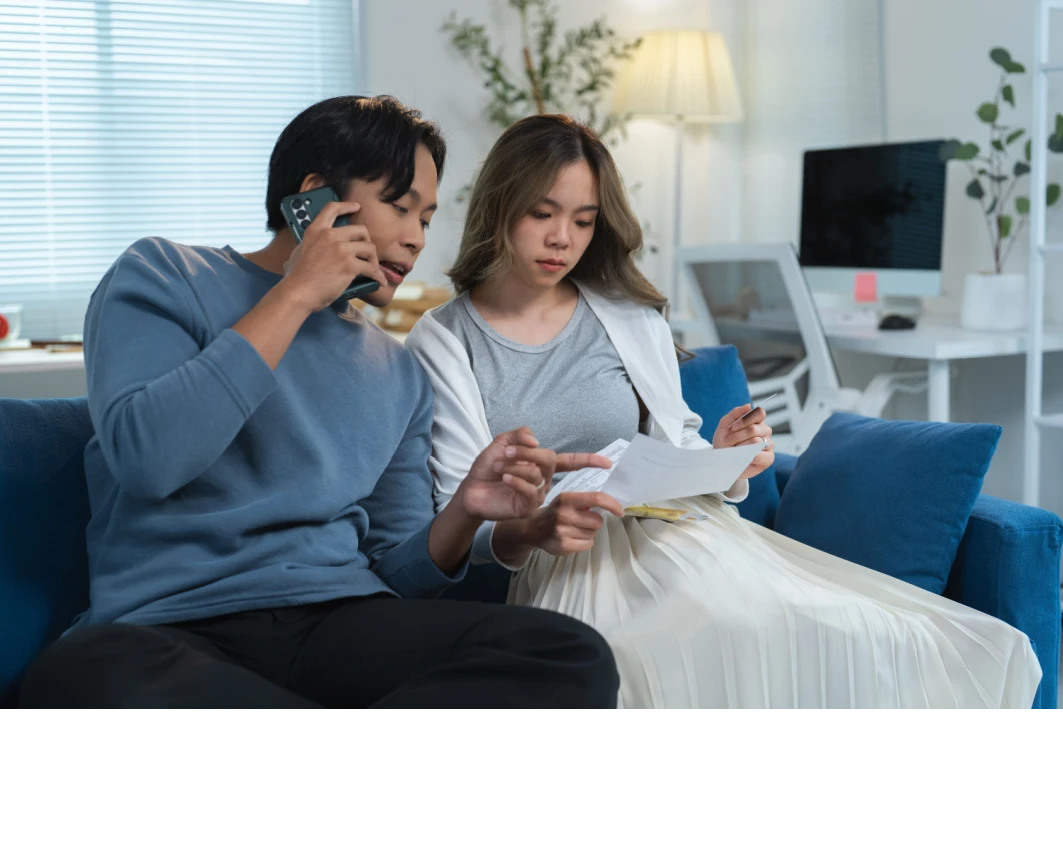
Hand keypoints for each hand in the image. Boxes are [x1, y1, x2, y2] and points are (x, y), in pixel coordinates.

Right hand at [278, 201, 387, 312]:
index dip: (346, 206)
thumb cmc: (296, 278)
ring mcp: (341, 249)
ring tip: (372, 268)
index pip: (332, 209)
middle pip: (360, 230)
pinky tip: (380, 281)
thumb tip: (308, 249)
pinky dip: (378, 276)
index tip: (356, 207)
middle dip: (366, 241)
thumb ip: (309, 245)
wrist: (298, 292)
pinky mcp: (350, 265)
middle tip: (367, 252)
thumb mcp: (298, 252)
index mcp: (316, 231)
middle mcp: (330, 236)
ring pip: (369, 248)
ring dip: (373, 259)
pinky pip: (372, 269)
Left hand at [458, 427, 613, 522]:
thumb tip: (536, 440)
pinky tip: (505, 477)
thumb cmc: (487, 469)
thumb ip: (519, 435)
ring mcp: (536, 495)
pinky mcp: (526, 507)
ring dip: (516, 465)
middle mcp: (542, 480)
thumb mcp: (501, 444)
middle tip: (506, 452)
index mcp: (540, 465)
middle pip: (548, 460)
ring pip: (537, 474)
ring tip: (498, 466)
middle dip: (529, 453)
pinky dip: (517, 480)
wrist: (470, 491)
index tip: (607, 463)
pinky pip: (529, 491)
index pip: (569, 461)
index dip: (588, 460)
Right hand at [523, 491, 624, 555]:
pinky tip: (572, 539)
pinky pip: (588, 544)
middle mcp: (564, 513)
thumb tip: (611, 505)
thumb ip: (585, 501)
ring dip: (588, 533)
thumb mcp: (565, 500)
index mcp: (566, 498)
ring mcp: (563, 531)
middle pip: (597, 521)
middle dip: (594, 522)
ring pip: (593, 534)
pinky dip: (584, 543)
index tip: (620, 511)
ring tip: (574, 530)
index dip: (612, 504)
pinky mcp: (563, 546)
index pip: (596, 498)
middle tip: (582, 522)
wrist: (531, 529)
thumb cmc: (554, 513)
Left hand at [714, 404, 774, 480]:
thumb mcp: (724, 427)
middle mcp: (764, 431)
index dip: (745, 420)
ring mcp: (768, 444)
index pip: (760, 413)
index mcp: (755, 421)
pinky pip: (762, 455)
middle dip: (737, 436)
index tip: (733, 428)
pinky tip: (744, 458)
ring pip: (757, 442)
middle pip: (755, 429)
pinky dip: (750, 456)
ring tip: (735, 451)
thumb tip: (748, 406)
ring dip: (741, 447)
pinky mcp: (769, 457)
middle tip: (729, 442)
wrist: (721, 462)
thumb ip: (734, 414)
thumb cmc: (724, 443)